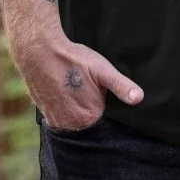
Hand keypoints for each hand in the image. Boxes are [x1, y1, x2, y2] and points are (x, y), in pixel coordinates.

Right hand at [9, 28, 143, 130]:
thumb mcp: (103, 69)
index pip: (106, 117)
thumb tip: (139, 99)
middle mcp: (72, 126)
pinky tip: (65, 92)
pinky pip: (62, 118)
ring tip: (74, 88)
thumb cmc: (73, 59)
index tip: (99, 88)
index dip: (105, 101)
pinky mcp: (46, 117)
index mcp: (90, 117)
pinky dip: (65, 109)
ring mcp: (57, 123)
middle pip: (90, 120)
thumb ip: (122, 86)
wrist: (39, 53)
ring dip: (77, 109)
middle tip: (85, 86)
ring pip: (75, 119)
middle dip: (91, 107)